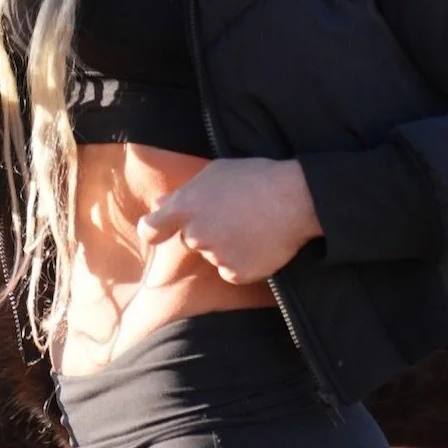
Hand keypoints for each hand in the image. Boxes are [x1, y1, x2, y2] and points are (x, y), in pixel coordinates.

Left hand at [137, 157, 322, 284]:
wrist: (295, 199)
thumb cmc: (256, 178)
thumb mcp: (215, 173)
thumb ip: (184, 192)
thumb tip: (159, 204)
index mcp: (186, 207)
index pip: (152, 228)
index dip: (153, 230)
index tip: (156, 233)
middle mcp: (195, 234)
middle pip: (189, 240)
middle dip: (204, 231)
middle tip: (232, 215)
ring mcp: (215, 256)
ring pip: (213, 256)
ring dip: (225, 246)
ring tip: (251, 225)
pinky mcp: (236, 273)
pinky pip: (231, 271)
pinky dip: (242, 263)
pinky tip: (258, 244)